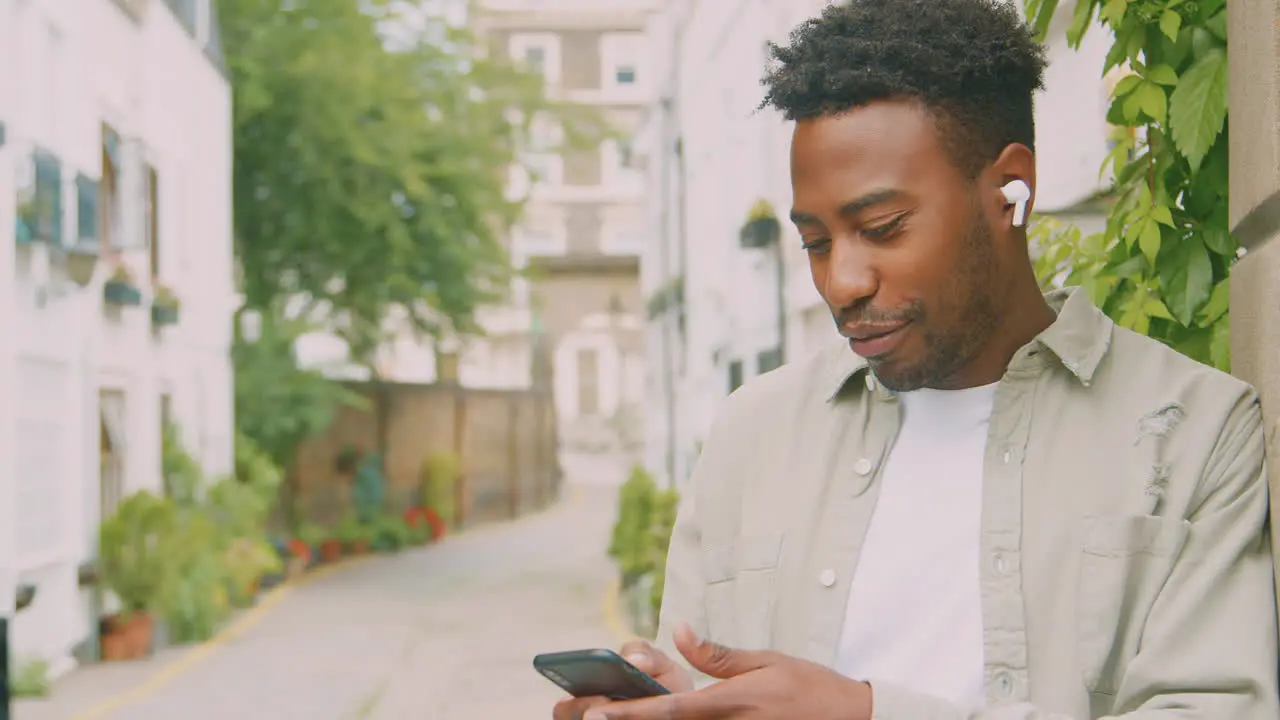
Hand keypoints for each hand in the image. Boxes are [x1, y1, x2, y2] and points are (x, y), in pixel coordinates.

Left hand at [579, 623, 871, 719]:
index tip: (598, 714)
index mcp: (732, 703)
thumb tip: (677, 631)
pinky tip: (658, 718)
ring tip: (618, 715)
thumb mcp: (765, 660)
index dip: (631, 714)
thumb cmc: (808, 686)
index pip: (672, 710)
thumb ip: (717, 654)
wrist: (850, 719)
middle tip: (591, 717)